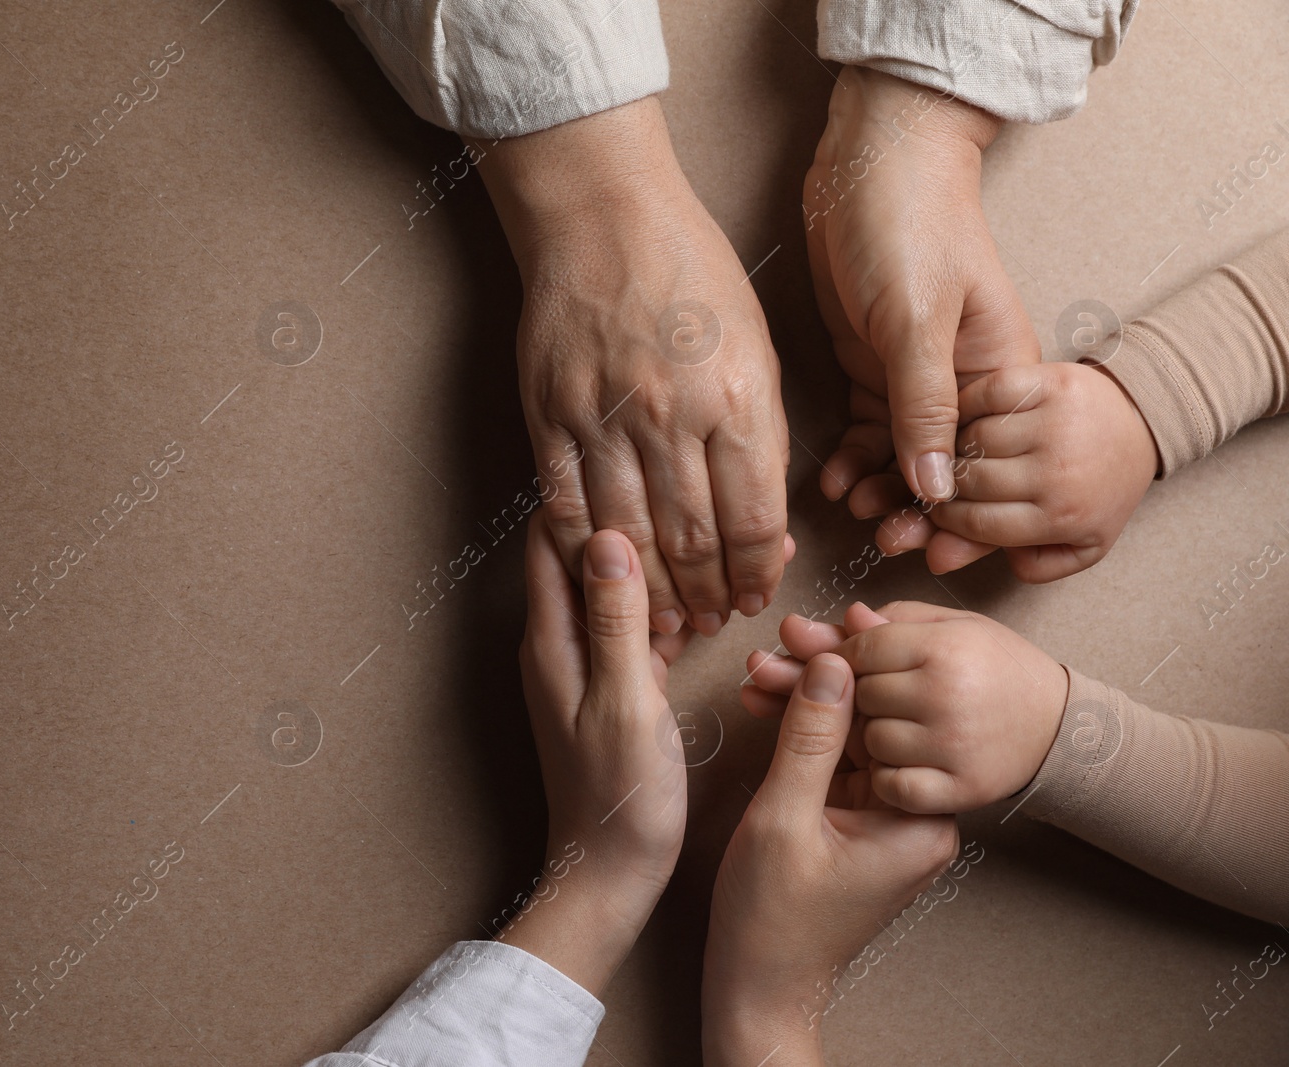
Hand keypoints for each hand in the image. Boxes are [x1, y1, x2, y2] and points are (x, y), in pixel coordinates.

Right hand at [474, 96, 790, 636]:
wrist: (603, 216)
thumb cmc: (690, 271)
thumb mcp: (757, 343)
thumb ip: (759, 431)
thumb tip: (760, 515)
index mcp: (736, 398)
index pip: (754, 520)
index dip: (757, 572)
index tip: (758, 593)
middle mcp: (672, 418)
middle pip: (694, 541)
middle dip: (710, 595)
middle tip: (715, 620)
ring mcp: (605, 420)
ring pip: (631, 538)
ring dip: (653, 590)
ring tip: (668, 617)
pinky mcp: (551, 417)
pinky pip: (567, 507)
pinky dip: (585, 553)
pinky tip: (605, 575)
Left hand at [503, 509, 695, 994]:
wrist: (610, 872)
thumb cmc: (615, 796)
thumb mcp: (623, 701)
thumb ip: (616, 619)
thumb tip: (608, 533)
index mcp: (551, 639)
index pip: (553, 537)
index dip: (593, 495)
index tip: (643, 464)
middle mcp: (563, 641)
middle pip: (597, 556)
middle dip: (649, 523)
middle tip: (710, 496)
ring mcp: (592, 662)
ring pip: (631, 591)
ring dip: (675, 567)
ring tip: (742, 542)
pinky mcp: (620, 683)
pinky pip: (649, 628)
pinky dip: (683, 610)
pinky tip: (730, 600)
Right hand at [703, 653, 957, 1065]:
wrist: (760, 984)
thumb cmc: (772, 918)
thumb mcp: (784, 817)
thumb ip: (809, 739)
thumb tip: (831, 664)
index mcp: (917, 821)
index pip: (885, 720)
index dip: (840, 668)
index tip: (799, 634)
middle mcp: (916, 818)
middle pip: (871, 724)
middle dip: (817, 683)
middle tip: (774, 643)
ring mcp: (889, 823)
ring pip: (850, 740)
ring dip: (804, 705)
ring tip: (760, 668)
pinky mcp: (862, 827)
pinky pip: (838, 766)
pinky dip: (803, 738)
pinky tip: (769, 702)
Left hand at [744, 601, 1067, 812]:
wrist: (1058, 725)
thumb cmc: (996, 667)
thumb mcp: (952, 626)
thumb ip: (892, 619)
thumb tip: (843, 618)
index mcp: (946, 646)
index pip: (861, 648)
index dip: (849, 656)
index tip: (858, 663)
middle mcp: (948, 695)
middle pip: (860, 695)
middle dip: (866, 695)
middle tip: (894, 697)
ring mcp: (954, 746)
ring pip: (870, 742)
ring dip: (877, 737)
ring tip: (906, 727)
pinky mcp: (960, 789)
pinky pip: (890, 786)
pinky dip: (890, 778)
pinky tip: (910, 761)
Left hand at [807, 67, 1038, 515]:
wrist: (869, 163)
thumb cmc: (911, 226)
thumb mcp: (919, 319)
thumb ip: (925, 405)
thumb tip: (938, 488)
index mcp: (1000, 369)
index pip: (988, 458)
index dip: (964, 508)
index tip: (933, 546)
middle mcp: (962, 380)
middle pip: (945, 464)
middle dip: (916, 506)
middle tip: (883, 539)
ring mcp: (914, 375)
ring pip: (902, 453)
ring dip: (880, 487)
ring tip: (851, 511)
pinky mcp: (873, 365)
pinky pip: (870, 429)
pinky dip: (855, 458)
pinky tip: (833, 482)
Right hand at [877, 362, 1158, 580]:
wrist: (1138, 431)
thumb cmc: (1094, 494)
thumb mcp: (1068, 546)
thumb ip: (1013, 561)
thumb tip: (938, 560)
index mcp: (1062, 516)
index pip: (976, 522)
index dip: (947, 517)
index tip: (941, 509)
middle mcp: (1060, 470)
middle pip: (970, 478)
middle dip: (951, 481)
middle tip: (950, 478)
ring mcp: (1057, 423)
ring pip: (974, 435)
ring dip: (959, 441)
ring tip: (964, 448)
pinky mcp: (1053, 383)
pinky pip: (987, 392)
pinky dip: (969, 401)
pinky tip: (971, 415)